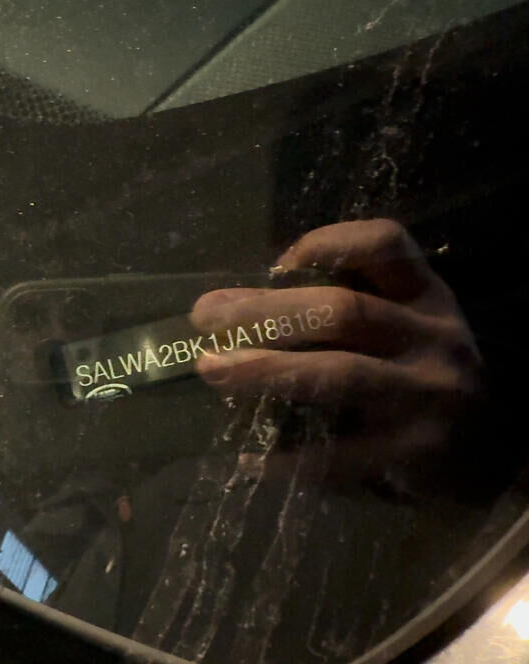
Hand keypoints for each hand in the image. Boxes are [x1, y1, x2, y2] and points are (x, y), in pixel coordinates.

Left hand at [190, 219, 481, 488]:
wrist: (496, 454)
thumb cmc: (424, 376)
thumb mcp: (406, 326)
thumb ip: (350, 305)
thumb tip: (245, 303)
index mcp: (425, 297)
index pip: (385, 244)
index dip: (324, 244)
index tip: (273, 264)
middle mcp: (432, 337)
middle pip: (342, 310)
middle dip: (264, 312)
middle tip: (205, 317)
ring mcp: (426, 396)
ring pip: (337, 375)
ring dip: (265, 370)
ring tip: (211, 370)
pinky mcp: (414, 454)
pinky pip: (339, 454)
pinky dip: (287, 457)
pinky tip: (247, 457)